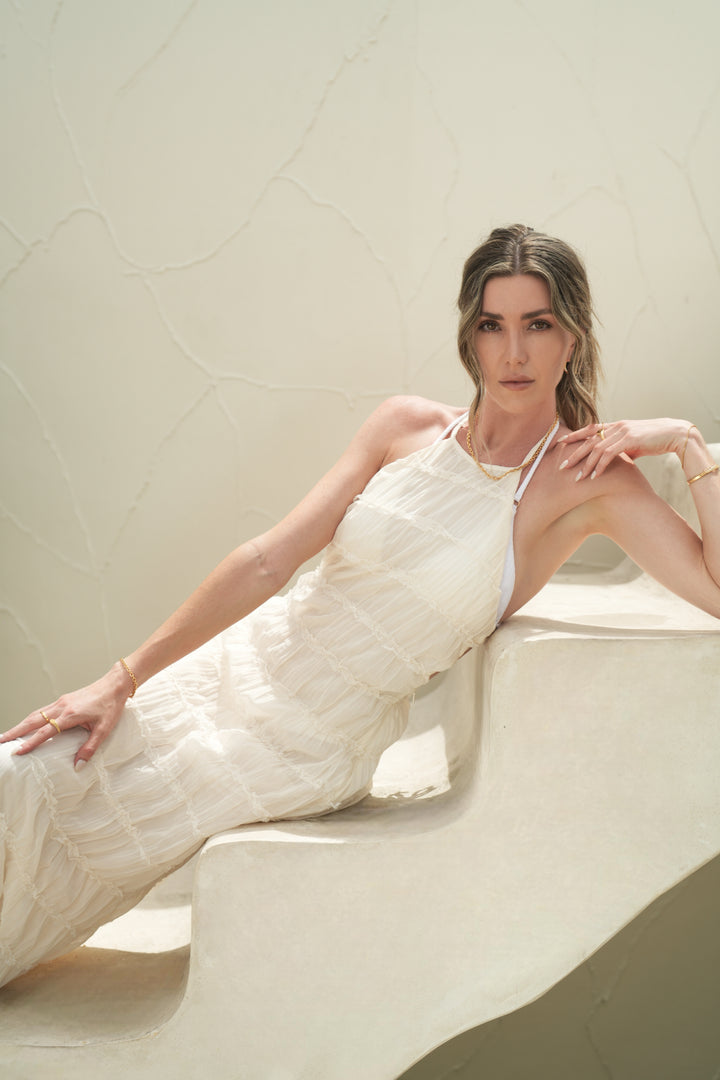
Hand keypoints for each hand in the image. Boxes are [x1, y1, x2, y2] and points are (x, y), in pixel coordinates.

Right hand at [0, 663, 133, 768]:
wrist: (115, 685)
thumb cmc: (111, 706)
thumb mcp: (104, 730)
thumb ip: (90, 748)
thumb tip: (78, 766)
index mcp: (70, 715)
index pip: (46, 731)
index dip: (31, 742)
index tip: (17, 752)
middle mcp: (62, 707)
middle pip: (33, 720)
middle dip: (15, 731)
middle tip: (1, 741)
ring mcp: (61, 702)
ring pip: (35, 714)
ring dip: (21, 724)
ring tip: (8, 735)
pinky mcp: (63, 700)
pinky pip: (42, 710)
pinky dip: (31, 719)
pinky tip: (27, 725)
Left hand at [558, 418, 688, 480]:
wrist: (675, 434)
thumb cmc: (655, 440)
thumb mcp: (634, 444)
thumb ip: (622, 449)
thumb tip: (614, 458)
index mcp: (616, 425)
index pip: (590, 429)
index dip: (574, 435)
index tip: (560, 443)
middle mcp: (617, 426)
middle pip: (589, 440)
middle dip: (574, 454)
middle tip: (562, 467)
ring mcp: (622, 432)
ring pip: (597, 448)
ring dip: (586, 464)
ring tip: (577, 478)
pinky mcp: (629, 440)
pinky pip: (609, 454)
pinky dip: (600, 466)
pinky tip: (594, 476)